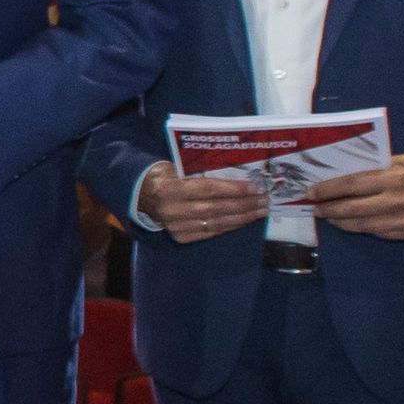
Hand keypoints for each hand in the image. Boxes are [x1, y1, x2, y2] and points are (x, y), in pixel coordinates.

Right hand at [138, 167, 267, 242]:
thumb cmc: (162, 175)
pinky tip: (242, 221)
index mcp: (170, 189)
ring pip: (216, 223)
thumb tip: (235, 174)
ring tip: (260, 211)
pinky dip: (229, 226)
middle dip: (244, 205)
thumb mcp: (175, 166)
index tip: (255, 187)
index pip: (209, 190)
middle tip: (264, 200)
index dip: (234, 189)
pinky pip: (210, 232)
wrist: (139, 196)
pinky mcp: (180, 237)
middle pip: (216, 208)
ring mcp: (176, 227)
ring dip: (242, 218)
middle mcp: (173, 210)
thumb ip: (199, 172)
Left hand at [310, 152, 403, 241]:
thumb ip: (375, 168)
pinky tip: (353, 224)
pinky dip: (364, 229)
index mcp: (394, 177)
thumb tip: (342, 175)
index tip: (312, 192)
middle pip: (354, 208)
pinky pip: (381, 233)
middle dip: (330, 209)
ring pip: (364, 226)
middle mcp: (398, 200)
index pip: (352, 184)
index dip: (329, 190)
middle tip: (315, 208)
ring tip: (330, 217)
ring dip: (343, 222)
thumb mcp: (401, 159)